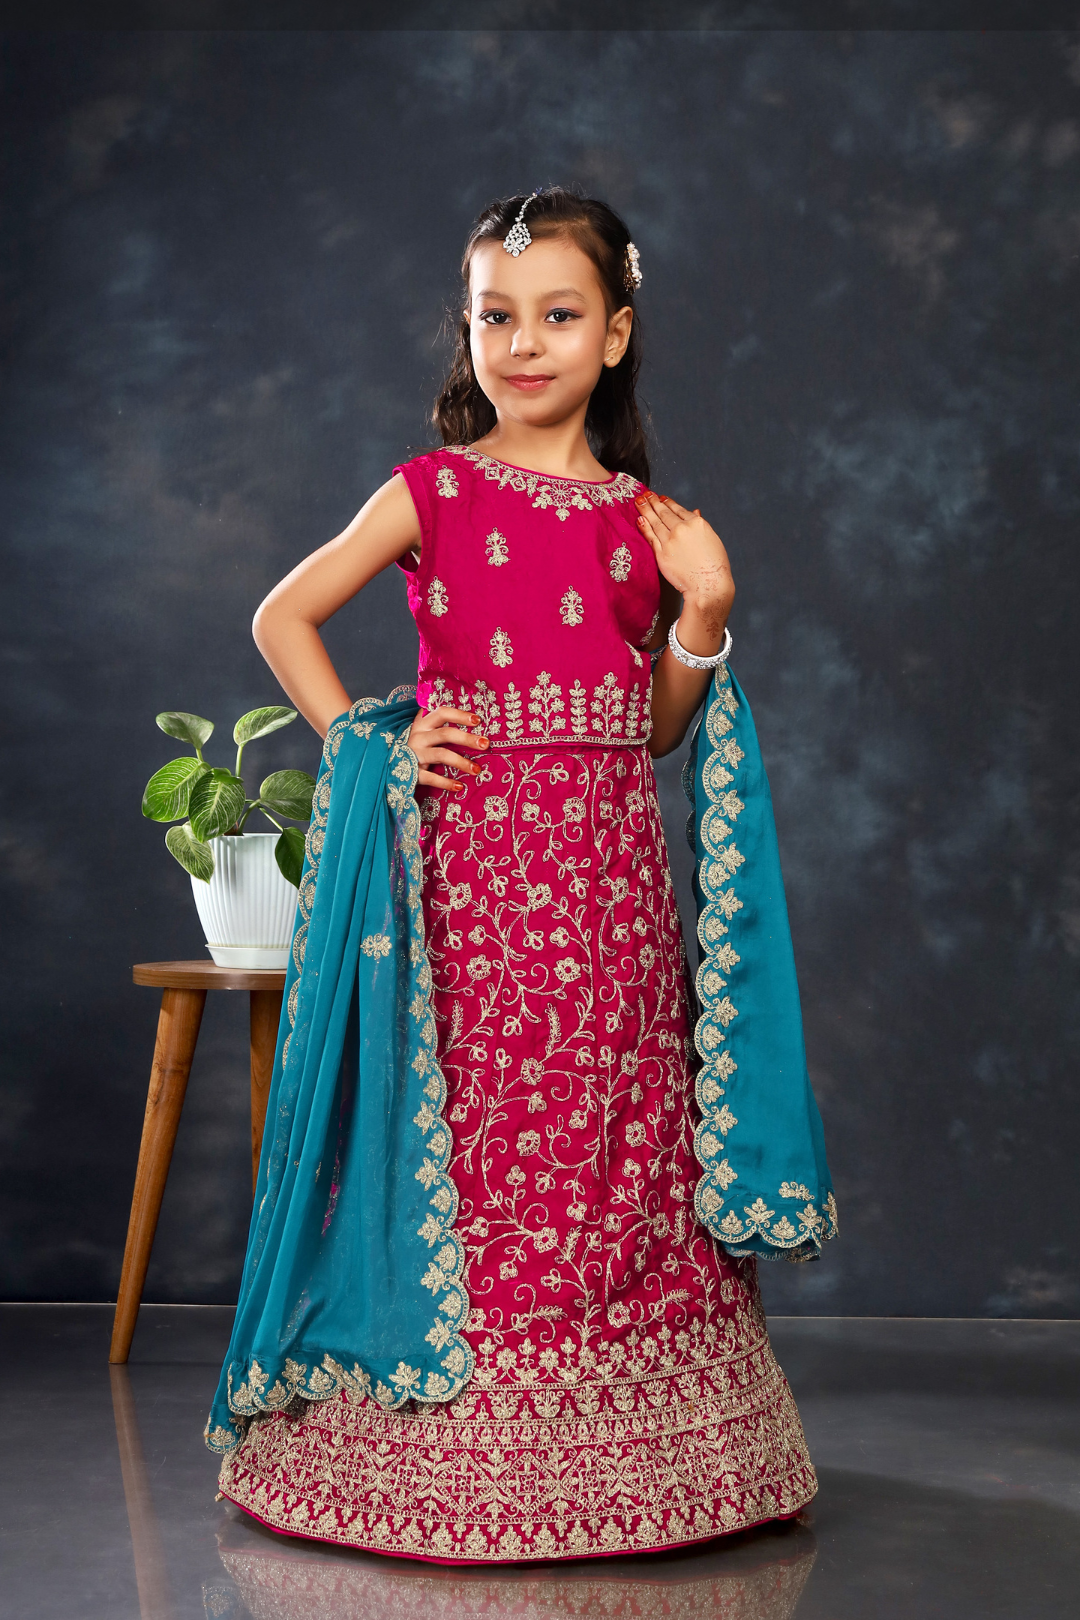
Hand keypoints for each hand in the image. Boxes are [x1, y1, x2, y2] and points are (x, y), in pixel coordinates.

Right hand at [407, 705, 488, 791]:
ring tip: (477, 770)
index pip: (442, 712)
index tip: (477, 720)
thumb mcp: (424, 731)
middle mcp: (418, 736)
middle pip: (446, 733)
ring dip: (461, 762)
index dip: (460, 715)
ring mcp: (414, 753)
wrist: (388, 764)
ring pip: (441, 754)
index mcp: (423, 723)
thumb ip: (441, 725)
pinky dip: (446, 782)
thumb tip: (474, 724)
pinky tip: (459, 786)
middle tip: (485, 744)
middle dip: (467, 738)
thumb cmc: (416, 745)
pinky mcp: (412, 771)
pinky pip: (431, 777)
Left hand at [635, 491, 734, 643]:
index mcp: (697, 523)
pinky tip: (639, 519)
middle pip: (664, 512)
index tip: (660, 498)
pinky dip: (643, 527)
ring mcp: (670, 540)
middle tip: (645, 494)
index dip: (667, 502)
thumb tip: (694, 511)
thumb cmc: (714, 566)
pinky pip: (650, 537)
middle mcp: (682, 529)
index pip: (678, 509)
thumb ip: (700, 525)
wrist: (708, 585)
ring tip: (638, 501)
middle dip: (653, 502)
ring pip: (654, 521)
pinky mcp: (661, 554)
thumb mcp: (711, 539)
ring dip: (645, 509)